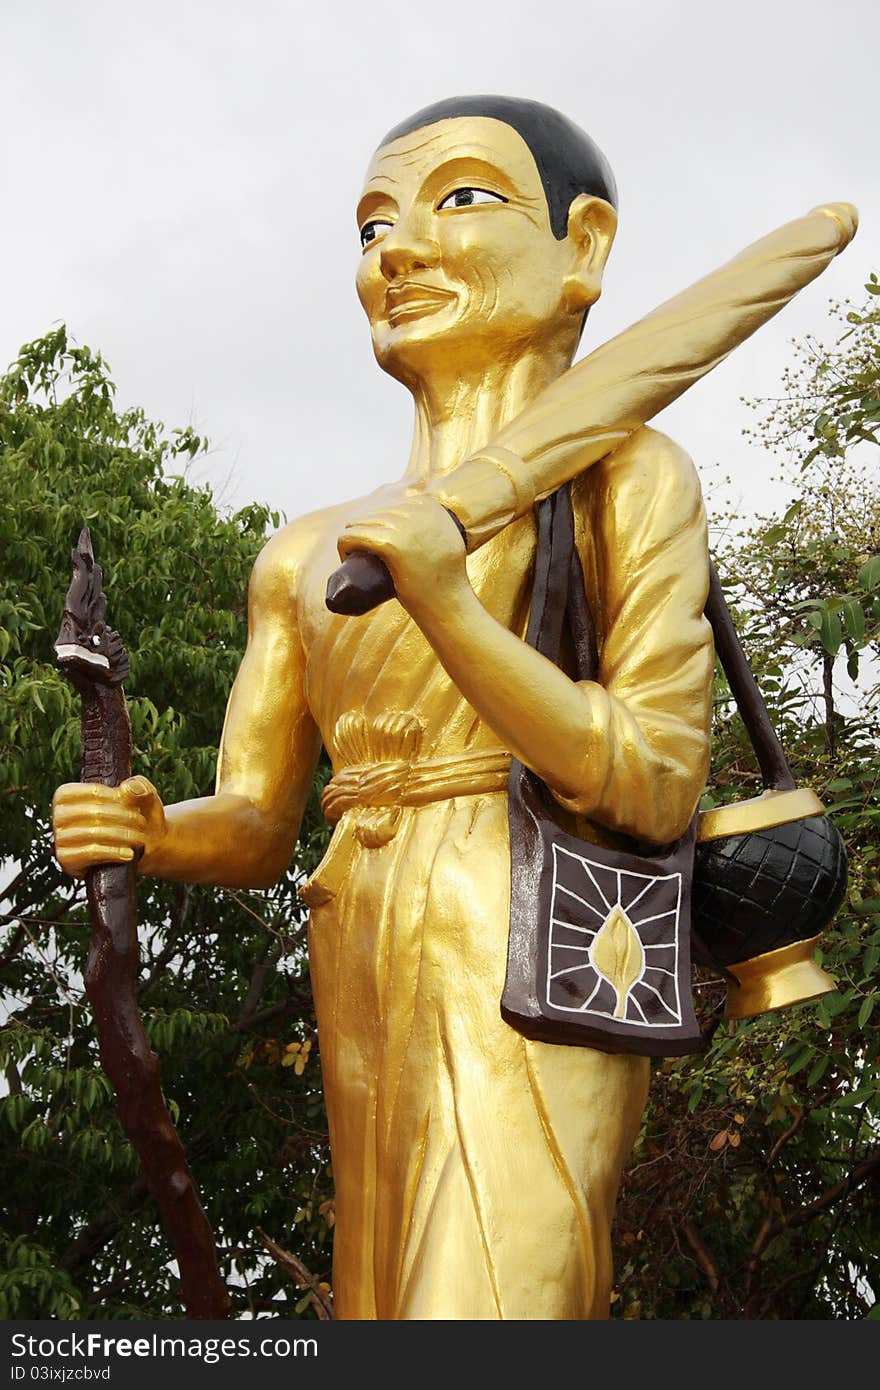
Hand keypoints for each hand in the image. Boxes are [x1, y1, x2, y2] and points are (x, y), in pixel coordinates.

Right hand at [52, 776, 165, 877]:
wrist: (139, 850)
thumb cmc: (134, 817)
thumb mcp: (141, 797)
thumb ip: (139, 786)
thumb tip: (129, 788)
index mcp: (67, 794)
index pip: (94, 792)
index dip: (118, 798)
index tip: (136, 806)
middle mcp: (59, 815)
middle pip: (94, 812)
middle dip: (124, 818)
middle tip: (142, 824)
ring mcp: (59, 838)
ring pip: (93, 833)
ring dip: (122, 836)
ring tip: (139, 839)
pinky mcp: (66, 859)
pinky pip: (90, 853)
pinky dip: (113, 852)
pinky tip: (129, 854)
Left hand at [336, 495, 467, 614]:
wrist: (449, 605)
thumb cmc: (445, 580)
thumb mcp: (447, 539)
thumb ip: (435, 523)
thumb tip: (423, 509)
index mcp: (430, 506)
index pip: (390, 506)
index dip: (378, 524)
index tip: (377, 546)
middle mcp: (417, 511)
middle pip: (373, 514)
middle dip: (363, 533)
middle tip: (364, 557)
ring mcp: (405, 527)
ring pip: (359, 524)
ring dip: (351, 541)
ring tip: (355, 560)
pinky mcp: (391, 545)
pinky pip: (353, 536)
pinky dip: (344, 545)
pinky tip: (346, 558)